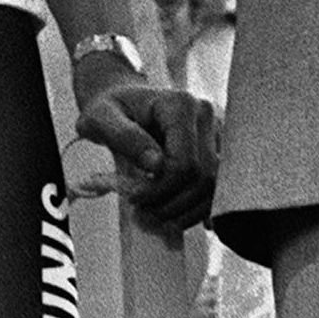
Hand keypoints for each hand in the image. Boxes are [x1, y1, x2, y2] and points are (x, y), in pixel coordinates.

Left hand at [72, 74, 218, 235]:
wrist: (120, 102)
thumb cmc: (108, 109)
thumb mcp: (101, 118)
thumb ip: (125, 137)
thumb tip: (156, 165)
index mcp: (180, 104)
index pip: (186, 163)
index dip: (163, 189)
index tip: (136, 199)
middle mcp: (205, 115)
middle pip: (204, 178)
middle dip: (174, 203)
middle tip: (145, 211)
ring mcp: (215, 132)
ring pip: (216, 187)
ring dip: (187, 210)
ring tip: (156, 212)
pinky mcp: (217, 149)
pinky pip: (218, 188)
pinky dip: (199, 207)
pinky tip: (178, 214)